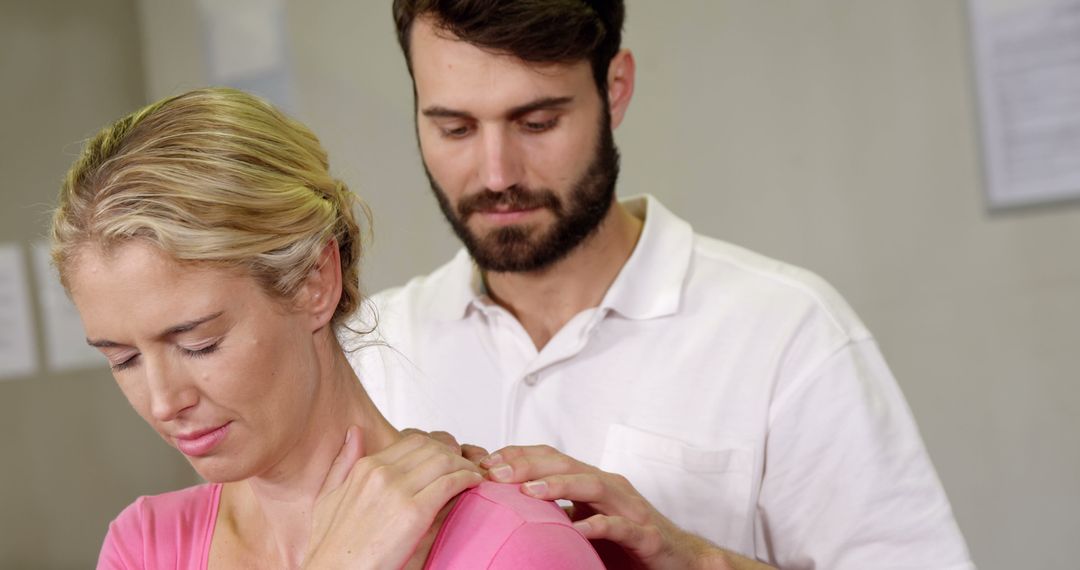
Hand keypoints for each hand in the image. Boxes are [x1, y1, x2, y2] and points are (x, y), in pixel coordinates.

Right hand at [302, 428, 483, 568]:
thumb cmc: (331, 547)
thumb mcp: (328, 498)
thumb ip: (343, 463)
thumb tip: (355, 432)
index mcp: (365, 468)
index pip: (413, 442)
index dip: (437, 448)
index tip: (448, 459)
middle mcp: (381, 473)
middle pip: (432, 448)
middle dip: (454, 454)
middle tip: (465, 466)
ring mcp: (398, 491)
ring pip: (445, 461)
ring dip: (465, 465)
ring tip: (474, 475)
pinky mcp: (414, 513)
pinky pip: (451, 483)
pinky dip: (468, 478)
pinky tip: (474, 484)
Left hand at [481, 445, 772, 569]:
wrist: (678, 560)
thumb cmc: (625, 543)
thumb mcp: (581, 524)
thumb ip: (553, 514)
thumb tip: (504, 513)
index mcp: (588, 482)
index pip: (548, 457)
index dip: (516, 455)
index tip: (482, 461)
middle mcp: (607, 487)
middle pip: (563, 462)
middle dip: (527, 463)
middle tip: (493, 470)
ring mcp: (626, 506)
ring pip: (589, 484)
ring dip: (558, 484)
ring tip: (528, 491)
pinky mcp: (644, 532)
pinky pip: (618, 525)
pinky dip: (596, 525)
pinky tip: (576, 530)